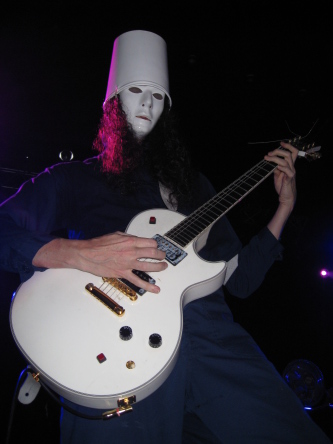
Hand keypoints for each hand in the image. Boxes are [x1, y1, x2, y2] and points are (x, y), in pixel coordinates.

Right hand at [33, 232, 166, 292]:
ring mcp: (128, 264)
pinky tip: (155, 289)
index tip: (155, 247)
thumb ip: (128, 238)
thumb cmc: (99, 244)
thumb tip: (137, 240)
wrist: (87, 254)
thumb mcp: (116, 235)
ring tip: (163, 267)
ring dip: (159, 267)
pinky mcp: (123, 274)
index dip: (155, 245)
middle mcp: (131, 252)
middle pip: (153, 253)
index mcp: (130, 241)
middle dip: (161, 255)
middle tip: (163, 256)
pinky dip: (148, 286)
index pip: (150, 243)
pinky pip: (138, 281)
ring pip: (149, 266)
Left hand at [264, 141, 297, 212]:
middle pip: (289, 154)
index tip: (281, 143)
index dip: (289, 146)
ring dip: (275, 158)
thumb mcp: (277, 175)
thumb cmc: (282, 186)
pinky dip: (281, 167)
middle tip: (269, 153)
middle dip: (278, 151)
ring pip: (286, 161)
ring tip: (267, 158)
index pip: (293, 153)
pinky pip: (287, 170)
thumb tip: (270, 161)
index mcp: (290, 166)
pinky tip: (275, 166)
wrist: (286, 197)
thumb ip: (275, 167)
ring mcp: (291, 172)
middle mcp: (292, 167)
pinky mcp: (290, 178)